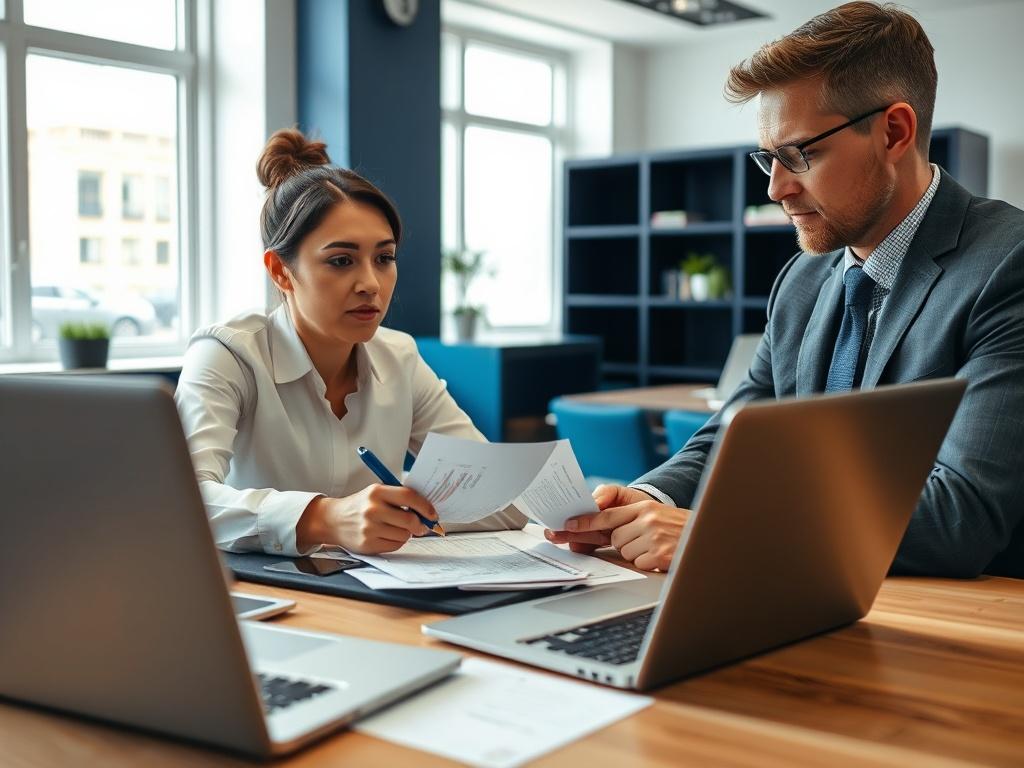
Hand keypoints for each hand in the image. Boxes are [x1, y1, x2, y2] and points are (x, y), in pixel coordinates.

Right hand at [296, 485, 437, 553]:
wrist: (333, 520)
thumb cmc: (360, 505)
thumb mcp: (377, 493)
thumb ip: (399, 499)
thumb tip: (426, 511)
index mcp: (377, 492)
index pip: (409, 497)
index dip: (425, 507)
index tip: (432, 514)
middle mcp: (372, 509)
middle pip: (410, 520)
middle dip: (420, 525)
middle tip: (421, 526)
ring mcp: (369, 528)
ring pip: (404, 535)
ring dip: (406, 534)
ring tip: (395, 528)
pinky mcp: (367, 544)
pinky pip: (395, 546)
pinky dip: (397, 542)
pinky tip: (387, 535)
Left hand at [545, 484, 688, 570]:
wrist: (707, 535)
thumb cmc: (675, 527)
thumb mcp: (653, 513)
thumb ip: (627, 515)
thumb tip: (600, 521)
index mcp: (643, 507)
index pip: (606, 515)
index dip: (585, 522)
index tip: (567, 526)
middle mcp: (647, 519)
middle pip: (615, 538)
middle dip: (625, 543)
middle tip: (644, 540)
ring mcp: (654, 537)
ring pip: (625, 552)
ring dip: (636, 553)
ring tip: (655, 547)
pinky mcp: (660, 555)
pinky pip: (639, 563)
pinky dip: (647, 563)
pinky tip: (660, 555)